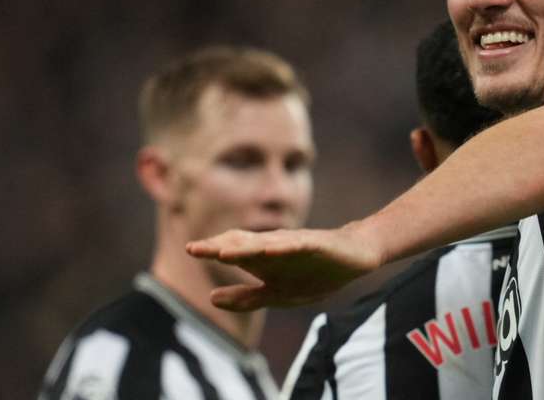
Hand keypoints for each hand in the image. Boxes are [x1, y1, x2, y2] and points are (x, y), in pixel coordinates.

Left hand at [185, 225, 380, 309]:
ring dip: (245, 248)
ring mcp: (295, 244)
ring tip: (224, 252)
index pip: (234, 252)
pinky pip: (298, 245)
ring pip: (266, 244)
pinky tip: (271, 249)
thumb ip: (247, 297)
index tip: (189, 250)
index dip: (212, 250)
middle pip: (243, 244)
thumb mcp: (278, 293)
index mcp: (264, 260)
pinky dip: (284, 246)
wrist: (354, 256)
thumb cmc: (314, 272)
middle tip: (195, 248)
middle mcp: (275, 247)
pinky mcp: (316, 244)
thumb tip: (211, 299)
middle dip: (220, 246)